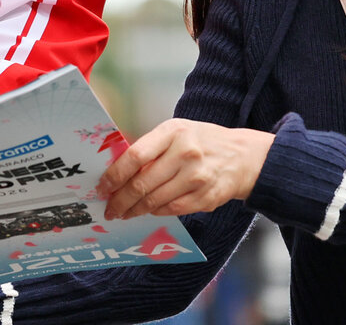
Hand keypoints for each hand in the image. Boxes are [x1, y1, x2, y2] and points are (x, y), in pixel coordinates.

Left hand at [97, 118, 272, 218]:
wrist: (243, 157)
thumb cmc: (202, 142)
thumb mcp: (177, 132)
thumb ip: (152, 147)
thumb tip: (118, 170)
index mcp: (173, 131)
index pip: (135, 156)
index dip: (115, 175)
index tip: (102, 187)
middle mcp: (185, 153)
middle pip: (142, 183)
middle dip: (120, 200)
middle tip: (109, 209)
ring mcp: (197, 177)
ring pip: (155, 201)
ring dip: (135, 210)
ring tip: (124, 213)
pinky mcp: (205, 197)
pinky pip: (172, 210)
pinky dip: (156, 212)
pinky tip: (148, 211)